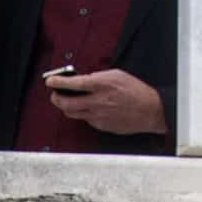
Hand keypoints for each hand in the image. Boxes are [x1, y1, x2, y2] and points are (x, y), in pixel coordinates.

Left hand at [41, 69, 165, 139]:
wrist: (150, 111)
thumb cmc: (136, 91)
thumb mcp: (117, 75)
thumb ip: (98, 77)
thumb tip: (84, 80)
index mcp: (102, 85)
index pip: (73, 84)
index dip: (58, 82)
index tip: (50, 81)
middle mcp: (98, 102)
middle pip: (67, 103)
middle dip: (56, 98)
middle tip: (55, 94)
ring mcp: (99, 116)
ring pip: (72, 114)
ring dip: (66, 107)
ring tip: (66, 101)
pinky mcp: (101, 126)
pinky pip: (85, 119)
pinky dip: (82, 113)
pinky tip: (87, 108)